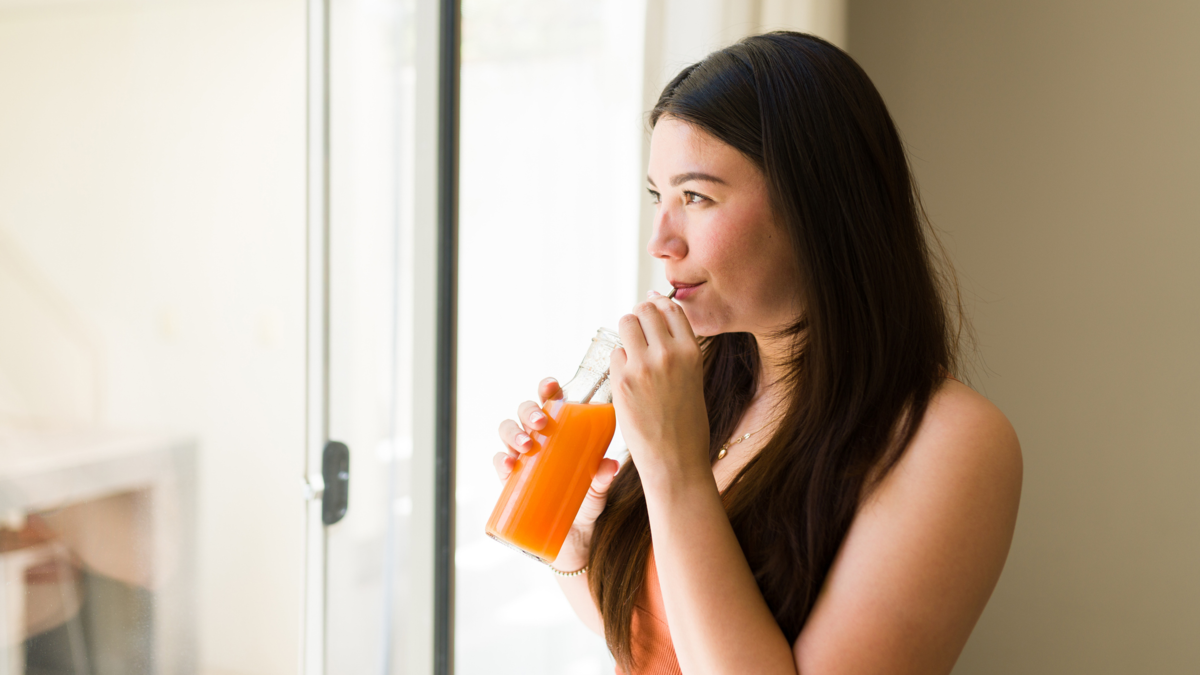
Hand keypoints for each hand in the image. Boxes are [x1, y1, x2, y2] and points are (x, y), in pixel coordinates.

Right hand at [493, 377, 619, 568]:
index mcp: (560, 430)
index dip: (547, 389)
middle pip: (525, 412)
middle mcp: (538, 439)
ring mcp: (522, 458)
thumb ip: (602, 478)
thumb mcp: (597, 490)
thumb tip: (611, 465)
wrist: (571, 539)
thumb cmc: (586, 503)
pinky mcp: (510, 480)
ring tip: (526, 445)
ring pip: (507, 431)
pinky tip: (509, 465)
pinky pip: (500, 463)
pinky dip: (502, 461)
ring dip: (513, 433)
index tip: (552, 387)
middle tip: (540, 424)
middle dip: (529, 412)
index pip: (550, 401)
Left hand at [610, 292, 709, 488]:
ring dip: (626, 333)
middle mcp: (668, 353)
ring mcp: (643, 365)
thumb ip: (677, 350)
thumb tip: (656, 320)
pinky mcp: (622, 380)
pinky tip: (628, 381)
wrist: (675, 459)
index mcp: (691, 352)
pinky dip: (619, 362)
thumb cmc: (686, 422)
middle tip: (639, 333)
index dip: (659, 304)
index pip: (671, 308)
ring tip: (632, 354)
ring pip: (626, 323)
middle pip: (645, 309)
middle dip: (640, 317)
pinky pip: (615, 354)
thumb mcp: (693, 378)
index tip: (652, 305)